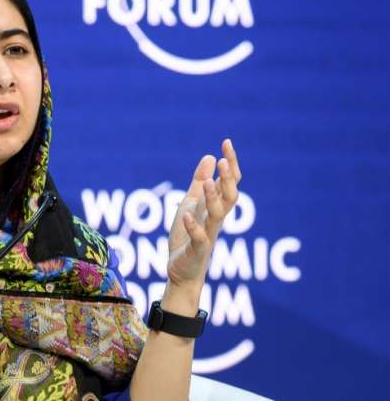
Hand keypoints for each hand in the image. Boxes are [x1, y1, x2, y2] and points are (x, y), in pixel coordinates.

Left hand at [166, 139, 241, 292]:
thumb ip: (200, 182)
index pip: (229, 182)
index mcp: (215, 206)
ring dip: (213, 199)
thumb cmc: (188, 236)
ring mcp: (208, 235)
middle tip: (224, 161)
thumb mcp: (190, 203)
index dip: (230, 164)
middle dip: (228, 180)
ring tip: (208, 183)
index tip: (226, 142)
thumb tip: (210, 156)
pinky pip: (200, 239)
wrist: (181, 269)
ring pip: (217, 216)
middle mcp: (216, 219)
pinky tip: (188, 215)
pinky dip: (195, 227)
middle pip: (230, 197)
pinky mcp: (197, 251)